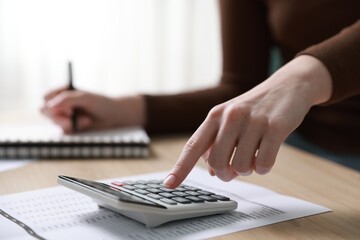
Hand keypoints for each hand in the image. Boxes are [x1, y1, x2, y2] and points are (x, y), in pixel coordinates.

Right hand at [41, 88, 144, 132]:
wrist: (114, 115)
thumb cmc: (102, 103)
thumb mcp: (85, 98)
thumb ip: (67, 99)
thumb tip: (49, 106)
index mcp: (63, 91)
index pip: (46, 98)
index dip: (53, 105)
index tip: (68, 109)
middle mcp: (61, 102)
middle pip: (45, 111)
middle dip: (59, 117)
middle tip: (71, 120)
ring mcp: (64, 114)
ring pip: (54, 122)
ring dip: (70, 123)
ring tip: (86, 120)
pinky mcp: (69, 125)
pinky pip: (62, 130)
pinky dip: (73, 128)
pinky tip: (85, 124)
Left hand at [163, 55, 331, 187]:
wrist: (288, 85)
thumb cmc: (255, 108)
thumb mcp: (231, 119)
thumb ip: (217, 143)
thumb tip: (211, 171)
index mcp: (215, 115)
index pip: (193, 146)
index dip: (180, 168)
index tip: (168, 184)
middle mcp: (231, 116)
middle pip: (218, 163)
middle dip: (226, 174)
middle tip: (234, 171)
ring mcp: (253, 121)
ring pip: (241, 167)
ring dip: (247, 170)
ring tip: (252, 157)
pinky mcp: (275, 127)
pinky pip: (263, 164)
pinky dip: (263, 168)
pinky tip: (266, 156)